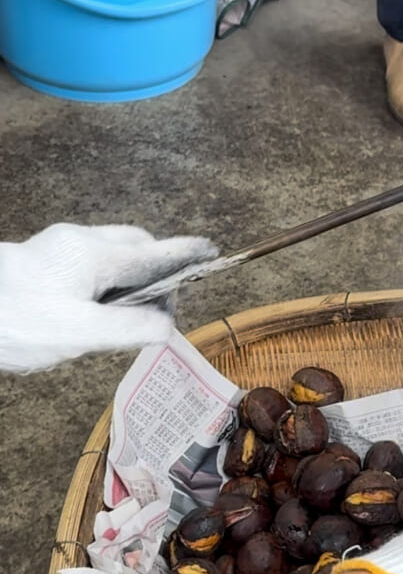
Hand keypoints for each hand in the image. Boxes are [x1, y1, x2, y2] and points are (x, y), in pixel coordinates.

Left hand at [0, 223, 216, 372]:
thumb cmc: (15, 319)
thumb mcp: (79, 332)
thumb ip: (128, 328)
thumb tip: (167, 327)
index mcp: (95, 255)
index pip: (155, 251)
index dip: (186, 253)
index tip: (212, 251)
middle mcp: (81, 242)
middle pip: (136, 244)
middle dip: (158, 266)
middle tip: (165, 303)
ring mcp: (62, 247)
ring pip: (114, 251)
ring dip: (132, 275)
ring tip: (130, 313)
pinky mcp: (48, 258)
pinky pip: (93, 260)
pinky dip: (109, 279)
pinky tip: (98, 308)